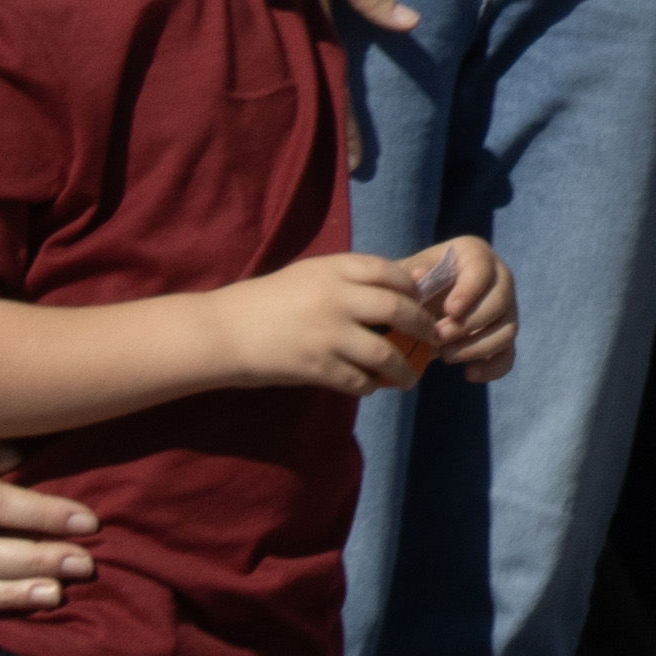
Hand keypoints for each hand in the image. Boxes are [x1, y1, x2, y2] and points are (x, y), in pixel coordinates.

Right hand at [225, 255, 445, 394]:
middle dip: (422, 328)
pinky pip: (359, 380)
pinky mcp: (317, 367)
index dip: (413, 290)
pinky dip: (371, 386)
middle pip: (398, 310)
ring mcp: (328, 334)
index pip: (391, 272)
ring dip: (404, 368)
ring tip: (410, 377)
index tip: (421, 303)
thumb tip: (403, 284)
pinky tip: (373, 386)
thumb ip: (351, 277)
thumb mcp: (310, 275)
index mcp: (334, 269)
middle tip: (432, 340)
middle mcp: (336, 298)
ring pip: (385, 354)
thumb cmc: (269, 300)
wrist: (224, 331)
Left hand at [407, 234, 517, 379]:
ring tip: (445, 356)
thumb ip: (410, 273)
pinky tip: (468, 374)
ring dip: (477, 346)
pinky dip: (492, 368)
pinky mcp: (503, 337)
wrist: (418, 306)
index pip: (483, 269)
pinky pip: (508, 355)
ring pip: (507, 329)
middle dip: (469, 324)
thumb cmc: (414, 284)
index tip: (449, 310)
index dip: (470, 291)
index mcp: (476, 254)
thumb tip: (416, 277)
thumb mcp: (408, 274)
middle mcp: (499, 278)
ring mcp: (506, 309)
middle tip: (438, 336)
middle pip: (500, 301)